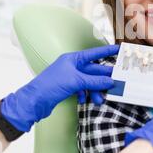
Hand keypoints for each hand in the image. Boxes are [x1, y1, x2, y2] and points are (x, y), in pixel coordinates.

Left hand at [1, 44, 118, 131]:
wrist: (34, 101)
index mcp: (73, 59)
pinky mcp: (67, 88)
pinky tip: (85, 100)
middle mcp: (72, 66)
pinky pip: (82, 89)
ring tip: (100, 99)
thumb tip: (110, 81)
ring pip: (89, 82)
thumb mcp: (76, 81)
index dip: (107, 51)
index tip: (119, 50)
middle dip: (103, 78)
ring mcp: (69, 77)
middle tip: (116, 82)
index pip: (94, 53)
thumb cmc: (51, 85)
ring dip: (95, 90)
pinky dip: (85, 95)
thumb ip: (94, 81)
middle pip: (93, 70)